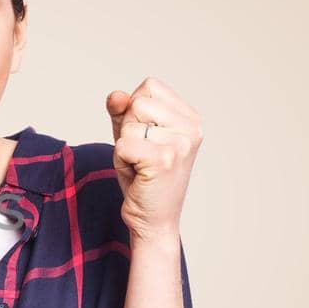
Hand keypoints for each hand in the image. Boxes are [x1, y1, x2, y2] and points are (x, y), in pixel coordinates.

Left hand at [104, 77, 201, 242]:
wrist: (154, 220)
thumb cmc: (143, 177)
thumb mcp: (132, 136)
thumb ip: (123, 111)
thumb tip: (116, 95)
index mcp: (190, 117)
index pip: (149, 86)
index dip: (135, 110)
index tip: (146, 138)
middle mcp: (192, 128)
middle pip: (138, 102)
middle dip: (128, 129)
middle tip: (141, 156)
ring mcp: (181, 143)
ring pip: (129, 124)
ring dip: (124, 146)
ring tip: (140, 166)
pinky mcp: (164, 160)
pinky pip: (123, 145)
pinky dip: (121, 161)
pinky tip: (138, 175)